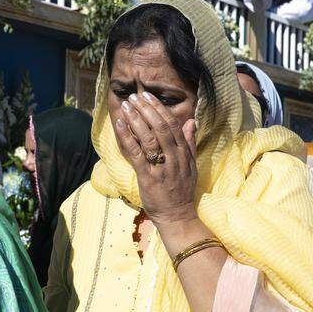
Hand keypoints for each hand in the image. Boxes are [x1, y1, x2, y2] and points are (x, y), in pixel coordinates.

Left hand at [113, 92, 197, 225]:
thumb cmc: (181, 190)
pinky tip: (120, 125)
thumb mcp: (190, 165)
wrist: (177, 215)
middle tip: (135, 97)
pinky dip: (128, 137)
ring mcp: (162, 168)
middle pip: (161, 128)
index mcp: (183, 153)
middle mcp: (174, 158)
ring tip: (127, 106)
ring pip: (150, 138)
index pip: (173, 125)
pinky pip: (137, 154)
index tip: (148, 96)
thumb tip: (191, 121)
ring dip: (137, 119)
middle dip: (147, 110)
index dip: (159, 109)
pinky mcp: (148, 178)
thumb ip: (189, 143)